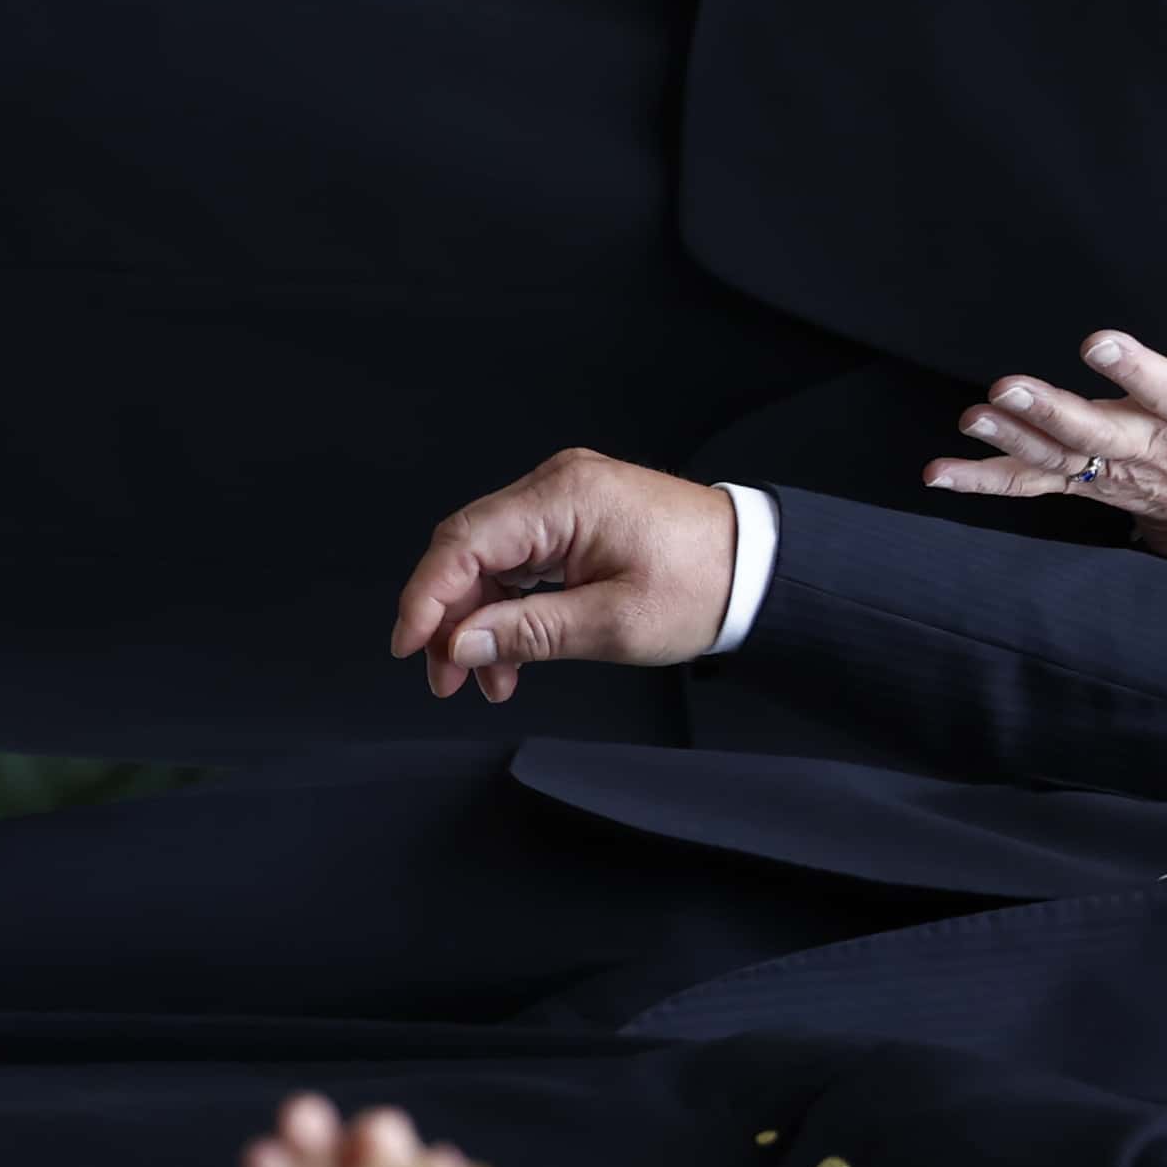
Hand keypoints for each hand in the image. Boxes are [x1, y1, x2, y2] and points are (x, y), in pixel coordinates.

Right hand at [387, 451, 742, 699]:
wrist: (755, 565)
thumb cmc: (702, 584)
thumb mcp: (612, 623)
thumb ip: (529, 632)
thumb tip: (461, 643)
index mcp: (564, 498)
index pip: (465, 541)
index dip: (426, 596)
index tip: (410, 644)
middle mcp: (556, 487)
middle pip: (468, 549)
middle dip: (448, 617)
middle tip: (445, 678)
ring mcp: (563, 500)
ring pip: (489, 559)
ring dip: (478, 620)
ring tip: (487, 679)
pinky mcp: (573, 519)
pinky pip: (519, 560)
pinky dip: (508, 606)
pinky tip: (509, 652)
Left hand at [923, 243, 1166, 554]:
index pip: (1160, 388)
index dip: (1130, 367)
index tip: (1097, 343)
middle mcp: (1144, 445)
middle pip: (1093, 433)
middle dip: (1048, 412)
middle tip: (1007, 387)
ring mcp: (1108, 470)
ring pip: (1055, 460)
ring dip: (1010, 441)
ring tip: (973, 417)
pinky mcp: (1081, 483)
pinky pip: (1029, 484)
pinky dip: (982, 482)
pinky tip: (939, 473)